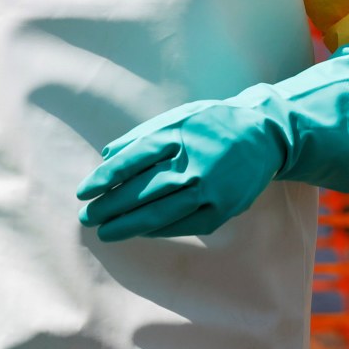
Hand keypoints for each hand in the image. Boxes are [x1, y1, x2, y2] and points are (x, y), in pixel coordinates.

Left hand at [76, 99, 284, 240]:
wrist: (263, 135)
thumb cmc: (212, 124)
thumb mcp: (178, 117)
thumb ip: (142, 136)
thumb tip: (107, 156)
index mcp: (178, 135)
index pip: (132, 160)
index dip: (105, 178)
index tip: (84, 192)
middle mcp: (193, 163)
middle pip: (142, 190)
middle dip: (110, 206)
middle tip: (88, 217)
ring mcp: (209, 189)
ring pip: (160, 213)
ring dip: (128, 225)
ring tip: (105, 232)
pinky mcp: (223, 209)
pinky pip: (183, 225)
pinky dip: (157, 229)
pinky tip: (139, 231)